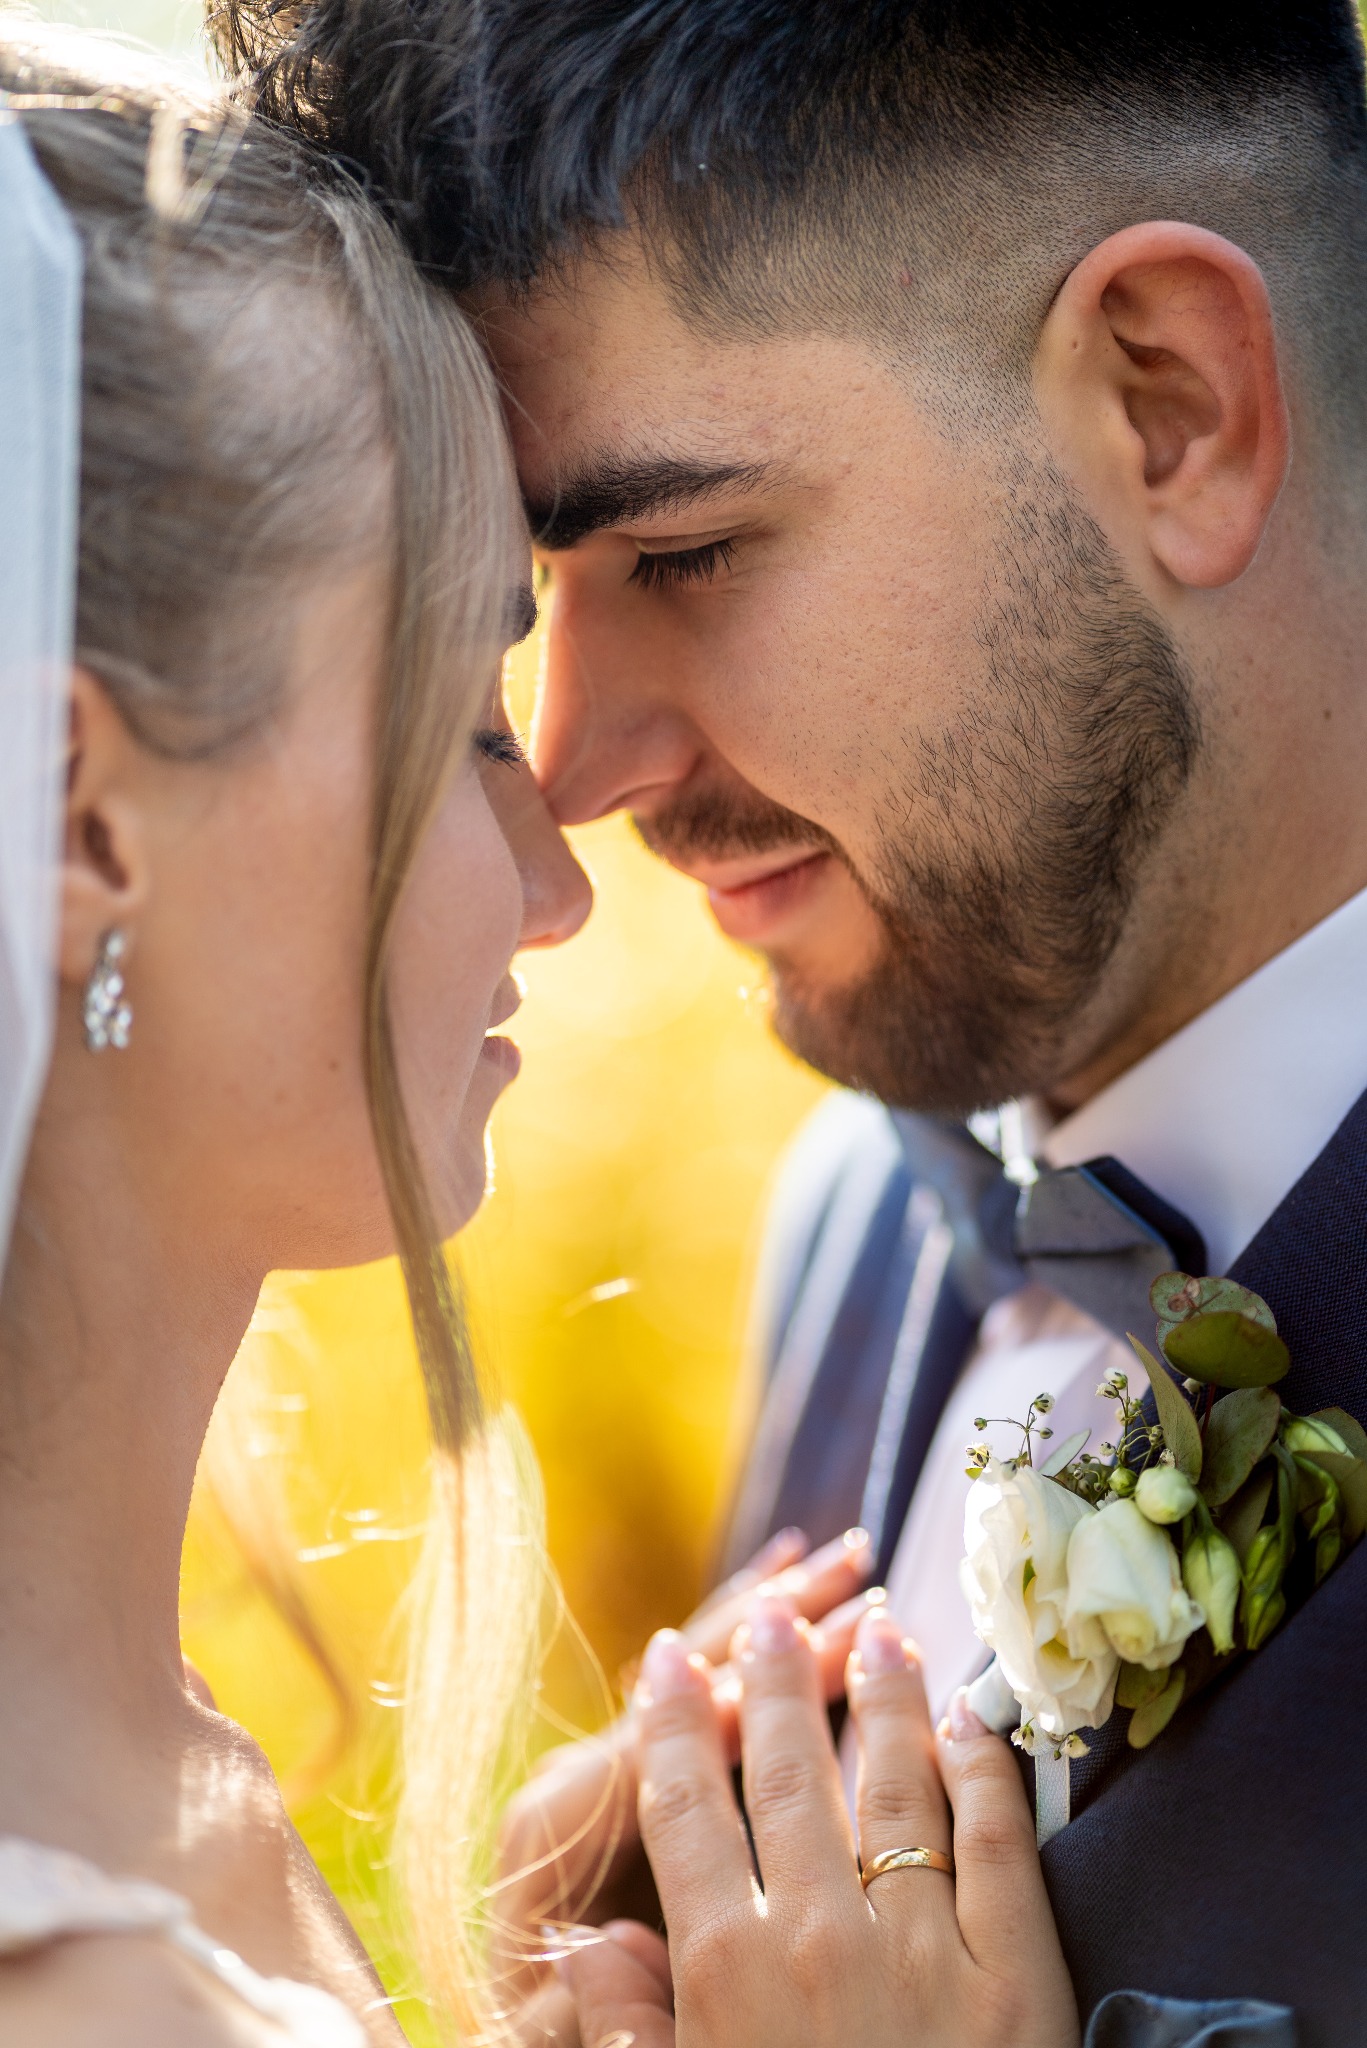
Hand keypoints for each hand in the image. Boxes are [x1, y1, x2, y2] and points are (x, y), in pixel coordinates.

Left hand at [493, 1528, 874, 1986]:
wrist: (519, 2019)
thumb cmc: (546, 2029)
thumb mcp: (557, 2033)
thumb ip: (587, 2002)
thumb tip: (613, 1944)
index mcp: (559, 1819)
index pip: (664, 1746)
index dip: (744, 1701)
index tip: (827, 1652)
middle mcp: (584, 1764)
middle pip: (690, 1678)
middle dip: (777, 1623)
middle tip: (856, 1565)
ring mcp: (613, 1755)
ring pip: (702, 1662)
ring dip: (775, 1609)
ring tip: (843, 1557)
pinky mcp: (640, 1760)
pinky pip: (706, 1684)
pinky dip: (752, 1631)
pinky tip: (799, 1587)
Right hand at [562, 1599, 1080, 2047]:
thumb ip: (628, 2034)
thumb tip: (588, 1943)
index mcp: (728, 1978)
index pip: (684, 1814)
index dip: (670, 1726)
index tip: (666, 1657)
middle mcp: (821, 1941)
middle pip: (786, 1776)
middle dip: (771, 1682)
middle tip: (770, 1617)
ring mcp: (926, 1951)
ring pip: (894, 1786)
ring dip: (881, 1698)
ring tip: (876, 1631)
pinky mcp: (1019, 1978)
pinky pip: (1001, 1846)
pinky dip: (987, 1772)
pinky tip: (974, 1722)